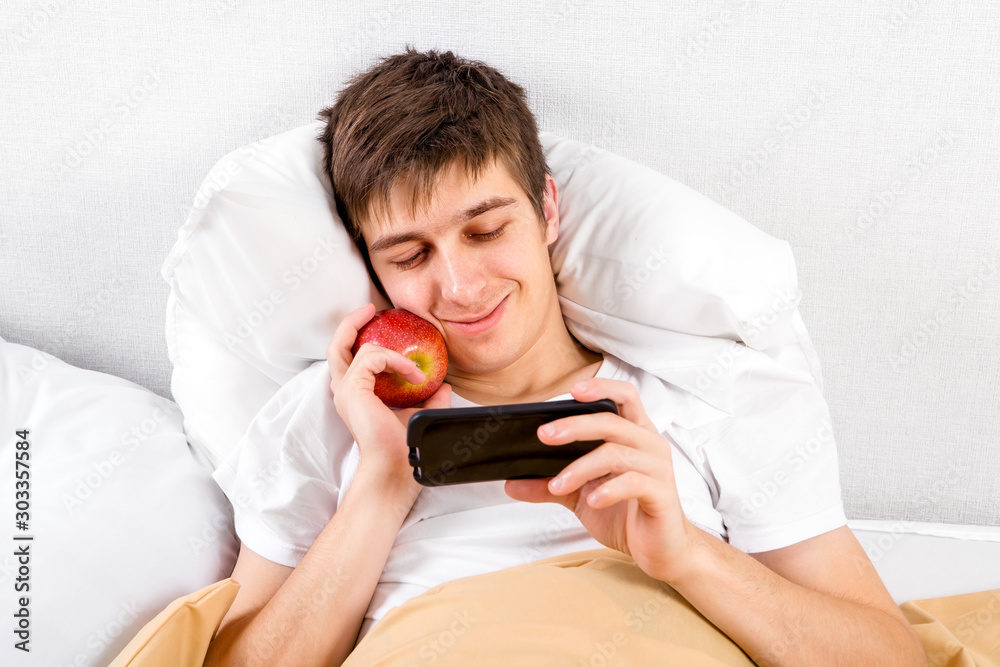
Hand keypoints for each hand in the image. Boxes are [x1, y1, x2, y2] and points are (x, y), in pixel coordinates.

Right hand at [327, 303, 452, 504]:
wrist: (396, 469)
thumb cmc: (403, 448)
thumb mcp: (419, 414)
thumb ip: (429, 397)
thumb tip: (444, 384)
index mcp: (356, 396)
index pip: (351, 359)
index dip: (363, 339)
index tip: (384, 328)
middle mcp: (345, 391)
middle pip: (336, 347)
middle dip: (351, 323)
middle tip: (370, 309)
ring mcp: (345, 391)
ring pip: (346, 346)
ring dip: (384, 344)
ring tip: (405, 350)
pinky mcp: (353, 390)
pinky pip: (371, 357)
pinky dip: (395, 359)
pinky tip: (415, 375)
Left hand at [504, 378, 695, 583]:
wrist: (660, 550)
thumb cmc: (626, 514)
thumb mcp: (580, 497)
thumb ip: (550, 485)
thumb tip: (511, 483)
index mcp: (634, 434)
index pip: (624, 395)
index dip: (601, 387)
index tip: (573, 391)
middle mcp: (649, 444)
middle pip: (611, 421)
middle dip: (574, 426)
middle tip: (544, 435)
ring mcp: (658, 468)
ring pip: (616, 453)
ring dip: (580, 468)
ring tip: (557, 484)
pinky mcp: (662, 494)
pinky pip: (634, 482)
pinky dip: (608, 489)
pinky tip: (592, 500)